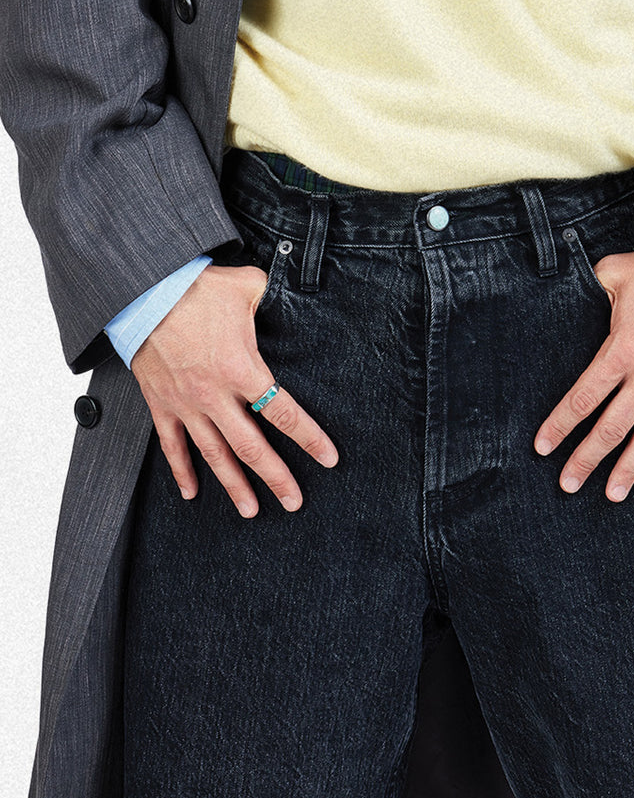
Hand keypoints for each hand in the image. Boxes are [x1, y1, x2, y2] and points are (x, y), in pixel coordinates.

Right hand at [130, 263, 337, 517]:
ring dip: (234, 485)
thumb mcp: (246, 287)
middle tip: (294, 501)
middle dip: (276, 477)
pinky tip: (192, 493)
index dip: (309, 438)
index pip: (283, 412)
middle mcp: (215, 395)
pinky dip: (181, 471)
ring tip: (251, 510)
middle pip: (252, 447)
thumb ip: (271, 298)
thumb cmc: (195, 288)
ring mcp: (186, 404)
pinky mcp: (161, 404)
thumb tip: (285, 297)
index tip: (328, 458)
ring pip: (214, 455)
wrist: (142, 293)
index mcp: (241, 369)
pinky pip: (172, 445)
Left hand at [533, 250, 633, 500]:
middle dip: (586, 459)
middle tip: (568, 484)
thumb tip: (569, 287)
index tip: (542, 447)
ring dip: (630, 469)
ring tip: (612, 495)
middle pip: (610, 428)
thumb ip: (590, 286)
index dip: (560, 425)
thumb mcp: (615, 272)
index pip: (582, 398)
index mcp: (620, 353)